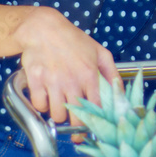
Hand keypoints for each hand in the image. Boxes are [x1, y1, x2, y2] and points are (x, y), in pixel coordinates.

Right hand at [13, 7, 122, 142]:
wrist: (44, 29)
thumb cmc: (73, 40)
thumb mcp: (100, 52)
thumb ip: (112, 73)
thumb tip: (119, 93)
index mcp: (90, 74)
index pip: (96, 108)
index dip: (95, 122)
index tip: (93, 127)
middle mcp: (72, 80)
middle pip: (76, 118)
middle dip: (76, 127)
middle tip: (74, 127)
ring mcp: (53, 81)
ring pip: (56, 115)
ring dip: (58, 115)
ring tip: (60, 105)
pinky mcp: (36, 81)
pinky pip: (39, 106)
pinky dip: (42, 105)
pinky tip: (46, 96)